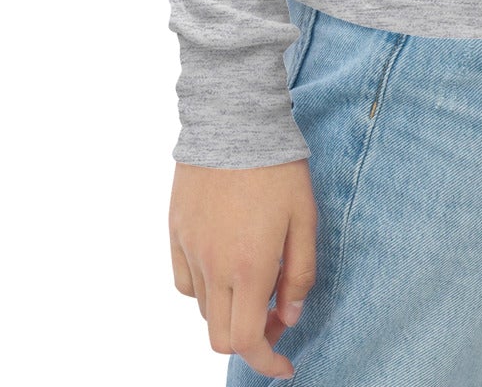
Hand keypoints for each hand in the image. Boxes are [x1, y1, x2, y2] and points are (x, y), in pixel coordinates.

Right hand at [168, 158, 317, 373]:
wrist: (234, 119)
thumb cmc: (278, 167)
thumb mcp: (306, 218)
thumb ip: (300, 273)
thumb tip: (290, 315)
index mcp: (250, 268)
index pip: (248, 341)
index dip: (266, 362)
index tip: (284, 364)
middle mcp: (214, 267)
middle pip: (221, 337)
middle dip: (250, 341)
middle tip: (275, 317)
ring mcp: (190, 250)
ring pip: (204, 310)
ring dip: (230, 310)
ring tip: (255, 279)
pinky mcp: (176, 232)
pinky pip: (186, 281)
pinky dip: (205, 289)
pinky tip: (226, 265)